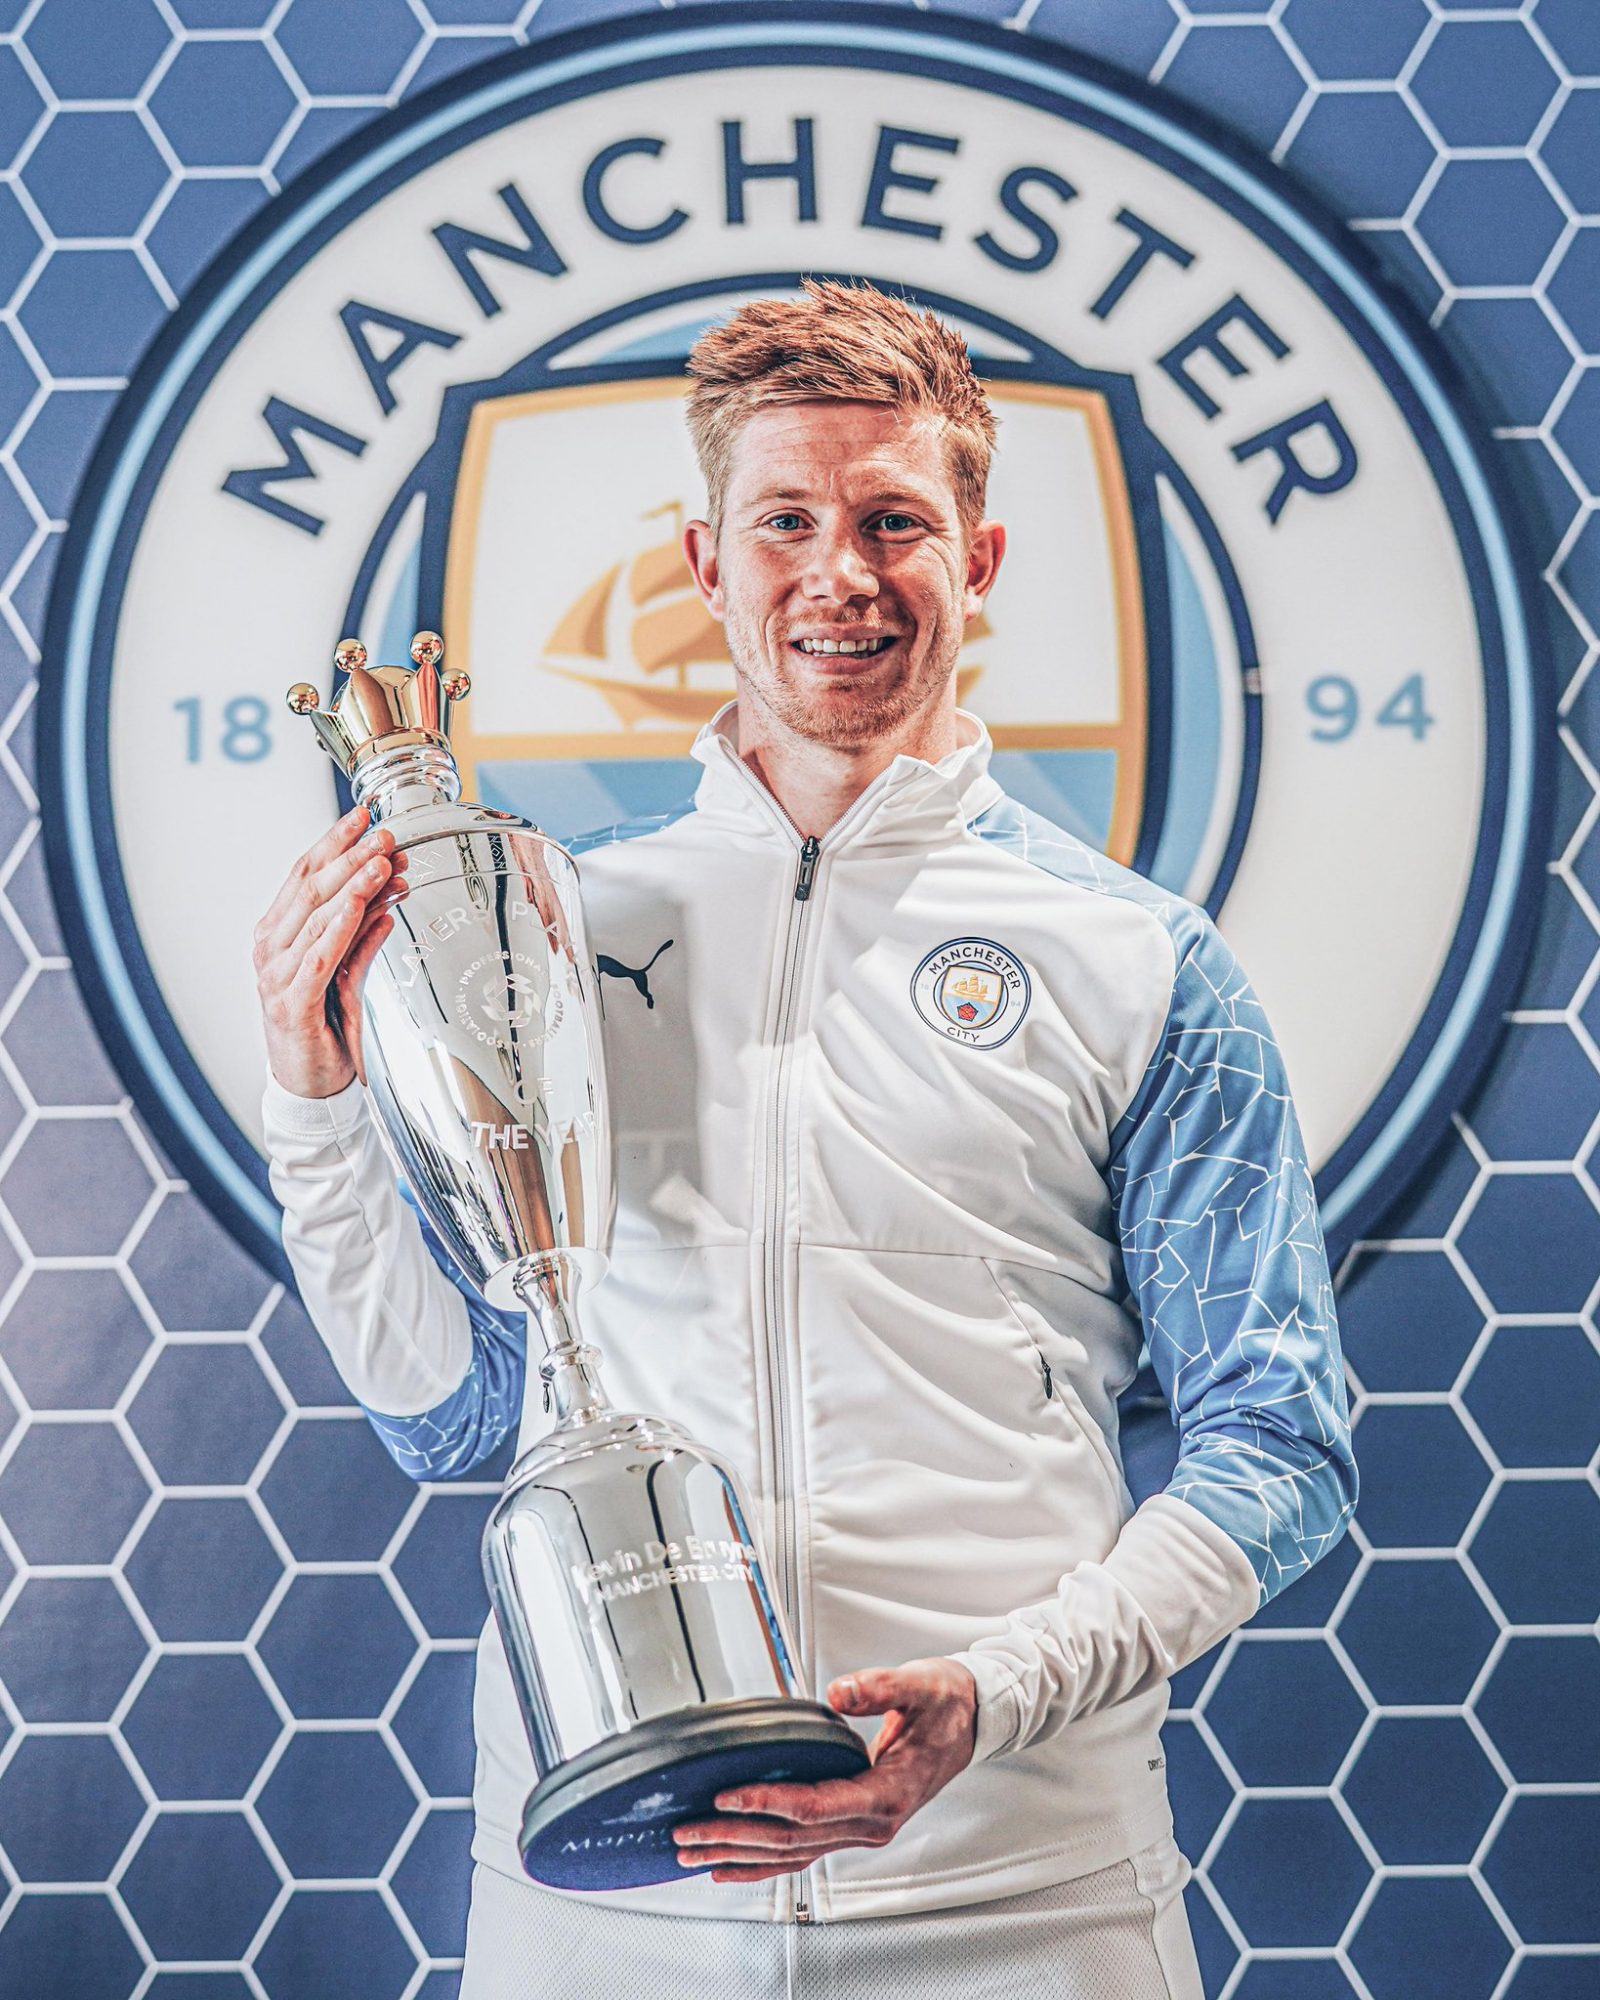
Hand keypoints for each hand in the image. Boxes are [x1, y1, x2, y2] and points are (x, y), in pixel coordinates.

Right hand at [253, 805, 405, 1097]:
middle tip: (383, 831)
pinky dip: (339, 927)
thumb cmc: (325, 1029)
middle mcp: (271, 948)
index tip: (364, 814)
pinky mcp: (292, 1004)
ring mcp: (277, 975)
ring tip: (381, 859)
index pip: (305, 874)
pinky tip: (357, 904)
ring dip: (351, 883)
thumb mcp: (347, 972)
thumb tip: (386, 901)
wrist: (310, 1088)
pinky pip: (318, 957)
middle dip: (349, 854)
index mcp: (279, 933)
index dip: (334, 841)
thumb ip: (362, 936)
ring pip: (315, 917)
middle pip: (310, 887)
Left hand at [672, 1657, 977, 1883]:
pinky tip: (731, 1864)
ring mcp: (863, 1829)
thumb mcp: (919, 1685)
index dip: (768, 1802)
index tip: (726, 1795)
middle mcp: (872, 1823)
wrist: (973, 1721)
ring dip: (741, 1854)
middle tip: (689, 1832)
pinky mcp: (853, 1823)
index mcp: (886, 1794)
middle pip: (793, 1840)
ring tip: (694, 1852)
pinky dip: (764, 1862)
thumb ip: (879, 1688)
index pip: (815, 1807)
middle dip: (737, 1837)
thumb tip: (841, 1691)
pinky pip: (803, 1852)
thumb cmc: (947, 1705)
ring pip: (793, 1854)